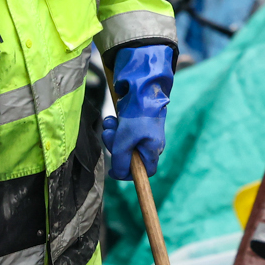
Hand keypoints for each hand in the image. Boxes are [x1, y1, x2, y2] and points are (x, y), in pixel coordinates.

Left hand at [106, 41, 174, 180]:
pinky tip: (113, 119)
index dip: (129, 173)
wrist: (141, 89)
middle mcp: (148, 143)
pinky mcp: (132, 123)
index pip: (144, 172)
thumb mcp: (126, 142)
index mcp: (153, 150)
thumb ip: (121, 161)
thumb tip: (118, 175)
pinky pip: (119, 131)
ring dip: (112, 134)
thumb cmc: (137, 116)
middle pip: (127, 156)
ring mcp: (140, 133)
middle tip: (112, 136)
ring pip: (121, 142)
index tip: (114, 170)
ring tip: (112, 123)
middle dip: (115, 146)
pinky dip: (114, 126)